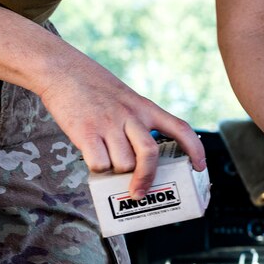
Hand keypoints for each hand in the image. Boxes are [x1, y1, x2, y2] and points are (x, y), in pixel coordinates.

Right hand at [37, 56, 205, 197]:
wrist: (63, 70)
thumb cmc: (95, 89)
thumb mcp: (127, 100)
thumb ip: (137, 124)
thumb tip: (138, 161)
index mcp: (146, 108)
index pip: (180, 128)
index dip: (195, 149)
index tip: (200, 166)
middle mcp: (131, 116)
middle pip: (149, 155)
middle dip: (146, 179)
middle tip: (139, 193)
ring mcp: (109, 124)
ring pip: (123, 164)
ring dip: (116, 171)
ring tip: (106, 159)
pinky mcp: (85, 131)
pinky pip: (99, 163)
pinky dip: (97, 168)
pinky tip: (92, 157)